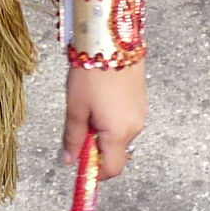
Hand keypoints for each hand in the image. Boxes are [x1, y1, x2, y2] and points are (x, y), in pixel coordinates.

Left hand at [64, 60, 145, 179]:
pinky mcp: (142, 101)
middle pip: (115, 152)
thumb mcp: (75, 107)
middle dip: (96, 146)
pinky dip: (112, 118)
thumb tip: (68, 161)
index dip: (93, 171)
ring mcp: (141, 113)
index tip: (78, 163)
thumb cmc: (92, 72)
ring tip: (89, 105)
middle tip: (79, 124)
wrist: (112, 39)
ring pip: (120, 135)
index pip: (110, 169)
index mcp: (119, 132)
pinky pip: (126, 120)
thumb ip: (72, 138)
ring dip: (104, 130)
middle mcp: (135, 127)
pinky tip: (101, 98)